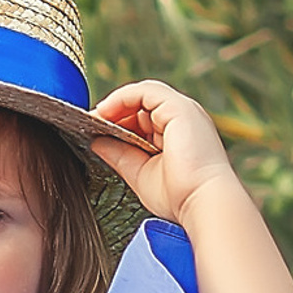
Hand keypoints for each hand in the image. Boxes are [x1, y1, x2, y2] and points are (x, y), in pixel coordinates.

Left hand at [89, 81, 242, 223]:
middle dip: (113, 115)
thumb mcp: (140, 173)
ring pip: (142, 96)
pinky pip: (145, 91)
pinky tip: (105, 112)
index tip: (95, 133)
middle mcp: (183, 119)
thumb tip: (97, 142)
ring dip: (115, 106)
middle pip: (141, 106)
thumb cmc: (179, 195)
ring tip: (95, 120)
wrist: (202, 201)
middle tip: (89, 127)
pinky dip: (121, 98)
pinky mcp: (179, 107)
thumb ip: (119, 155)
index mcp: (178, 134)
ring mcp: (183, 110)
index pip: (144, 118)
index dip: (118, 123)